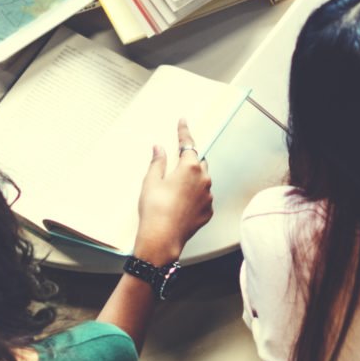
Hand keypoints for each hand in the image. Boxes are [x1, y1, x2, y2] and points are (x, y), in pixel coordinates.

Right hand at [135, 118, 213, 258]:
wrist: (162, 238)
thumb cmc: (155, 209)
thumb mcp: (151, 181)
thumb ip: (157, 162)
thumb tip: (158, 149)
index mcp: (190, 168)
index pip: (188, 144)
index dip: (184, 132)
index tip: (183, 121)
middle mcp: (204, 180)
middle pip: (199, 163)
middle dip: (189, 162)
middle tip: (174, 168)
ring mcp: (208, 197)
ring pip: (202, 182)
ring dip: (192, 181)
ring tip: (174, 191)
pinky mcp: (208, 212)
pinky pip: (203, 198)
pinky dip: (194, 197)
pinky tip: (180, 204)